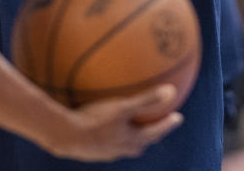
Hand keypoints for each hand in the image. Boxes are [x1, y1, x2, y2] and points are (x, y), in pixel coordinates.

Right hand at [46, 84, 182, 160]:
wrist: (65, 136)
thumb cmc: (95, 121)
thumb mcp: (122, 107)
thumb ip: (146, 99)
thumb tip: (171, 90)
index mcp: (132, 141)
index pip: (156, 132)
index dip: (167, 124)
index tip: (178, 117)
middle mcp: (121, 150)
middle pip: (141, 143)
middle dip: (150, 134)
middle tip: (156, 124)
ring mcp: (105, 153)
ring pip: (122, 146)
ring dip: (128, 136)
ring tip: (128, 126)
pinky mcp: (90, 151)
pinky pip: (105, 142)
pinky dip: (109, 134)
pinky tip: (101, 125)